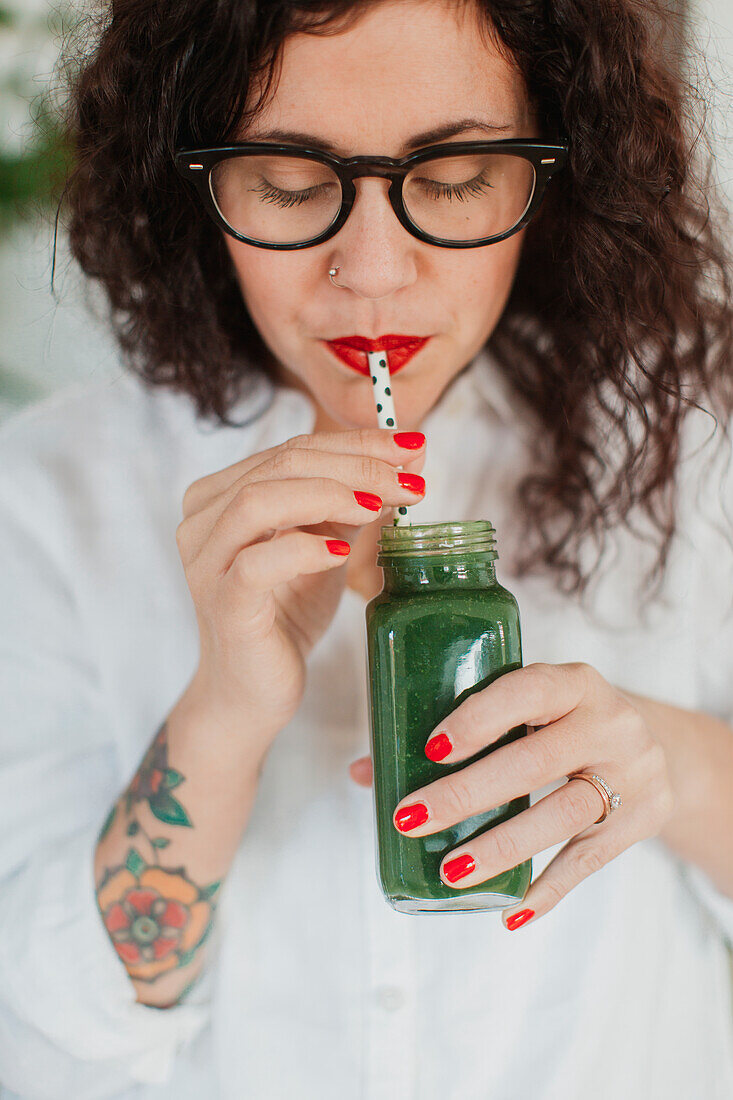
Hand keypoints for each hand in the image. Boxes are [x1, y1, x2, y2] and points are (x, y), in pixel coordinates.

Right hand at [177, 428, 425, 744]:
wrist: (253, 692)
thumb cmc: (285, 614)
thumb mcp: (327, 544)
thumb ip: (355, 502)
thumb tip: (409, 456)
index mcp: (220, 496)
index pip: (292, 449)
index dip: (355, 443)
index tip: (412, 446)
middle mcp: (203, 521)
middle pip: (280, 465)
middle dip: (354, 465)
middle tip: (409, 479)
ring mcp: (207, 562)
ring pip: (259, 501)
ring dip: (329, 495)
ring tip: (379, 507)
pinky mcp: (223, 604)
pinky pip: (259, 563)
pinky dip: (305, 548)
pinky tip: (343, 553)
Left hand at [349, 662, 674, 927]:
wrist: (660, 745)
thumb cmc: (563, 722)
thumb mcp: (528, 709)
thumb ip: (458, 732)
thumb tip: (364, 772)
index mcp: (574, 682)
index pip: (526, 692)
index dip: (478, 719)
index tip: (429, 751)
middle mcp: (611, 722)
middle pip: (535, 763)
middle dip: (467, 795)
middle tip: (411, 819)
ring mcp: (634, 772)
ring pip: (563, 815)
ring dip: (501, 849)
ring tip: (451, 873)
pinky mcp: (644, 819)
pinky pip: (590, 860)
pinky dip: (549, 889)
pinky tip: (511, 911)